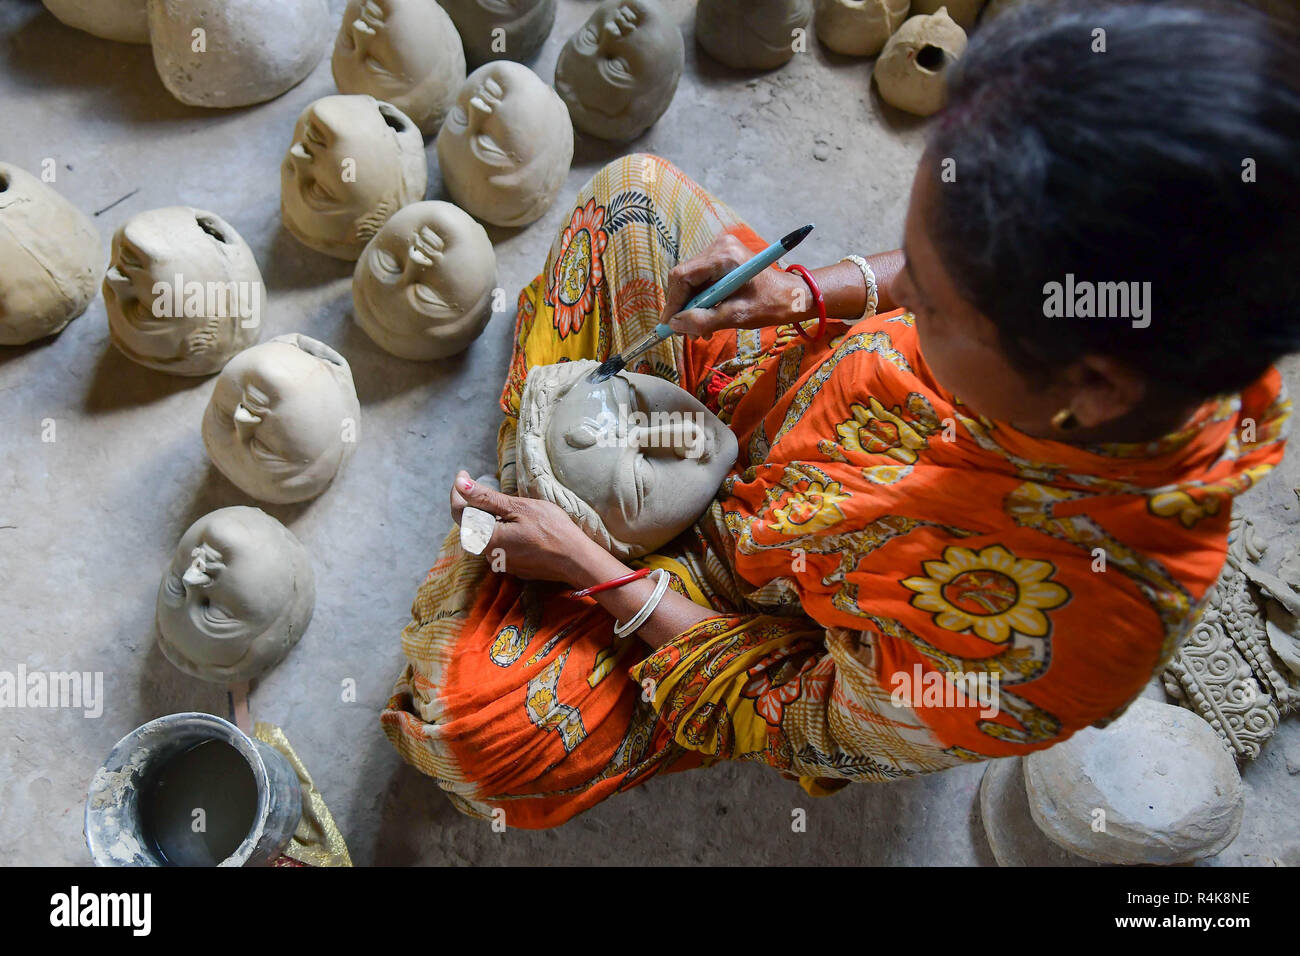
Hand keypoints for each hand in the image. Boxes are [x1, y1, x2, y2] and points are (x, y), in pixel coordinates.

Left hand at [449, 470, 602, 583]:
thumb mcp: (519, 507)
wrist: (576, 560)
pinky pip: (500, 545)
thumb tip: (460, 483)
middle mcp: (488, 554)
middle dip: (474, 504)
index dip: (458, 491)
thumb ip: (486, 497)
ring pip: (487, 535)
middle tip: (485, 485)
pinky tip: (520, 524)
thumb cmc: (552, 530)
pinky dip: (503, 530)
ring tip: (506, 505)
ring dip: (490, 518)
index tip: (464, 473)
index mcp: (486, 539)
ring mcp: (501, 563)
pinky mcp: (513, 567)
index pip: (459, 512)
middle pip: (472, 525)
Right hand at [661, 232, 812, 338]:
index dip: (673, 303)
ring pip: (690, 281)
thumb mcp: (737, 316)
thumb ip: (704, 320)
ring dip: (692, 307)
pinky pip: (701, 280)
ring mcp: (720, 250)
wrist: (791, 296)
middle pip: (684, 278)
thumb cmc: (770, 305)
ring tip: (700, 331)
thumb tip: (675, 324)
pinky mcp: (722, 258)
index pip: (682, 276)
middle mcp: (719, 247)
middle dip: (683, 307)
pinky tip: (707, 318)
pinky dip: (701, 300)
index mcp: (724, 256)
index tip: (669, 326)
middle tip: (686, 333)